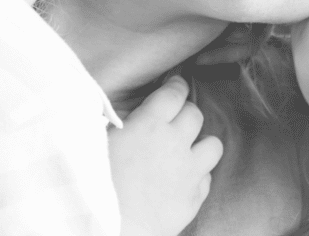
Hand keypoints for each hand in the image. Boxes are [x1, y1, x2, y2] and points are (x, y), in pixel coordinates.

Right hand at [108, 76, 223, 235]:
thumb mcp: (96, 142)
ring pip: (213, 145)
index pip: (175, 92)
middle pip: (195, 114)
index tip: (174, 87)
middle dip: (186, 113)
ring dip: (201, 144)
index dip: (176, 86)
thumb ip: (113, 124)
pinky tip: (182, 180)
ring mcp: (189, 171)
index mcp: (149, 123)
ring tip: (186, 150)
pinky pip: (207, 178)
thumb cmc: (95, 184)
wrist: (113, 227)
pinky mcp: (194, 198)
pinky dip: (198, 176)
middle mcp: (175, 142)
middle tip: (174, 120)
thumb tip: (115, 113)